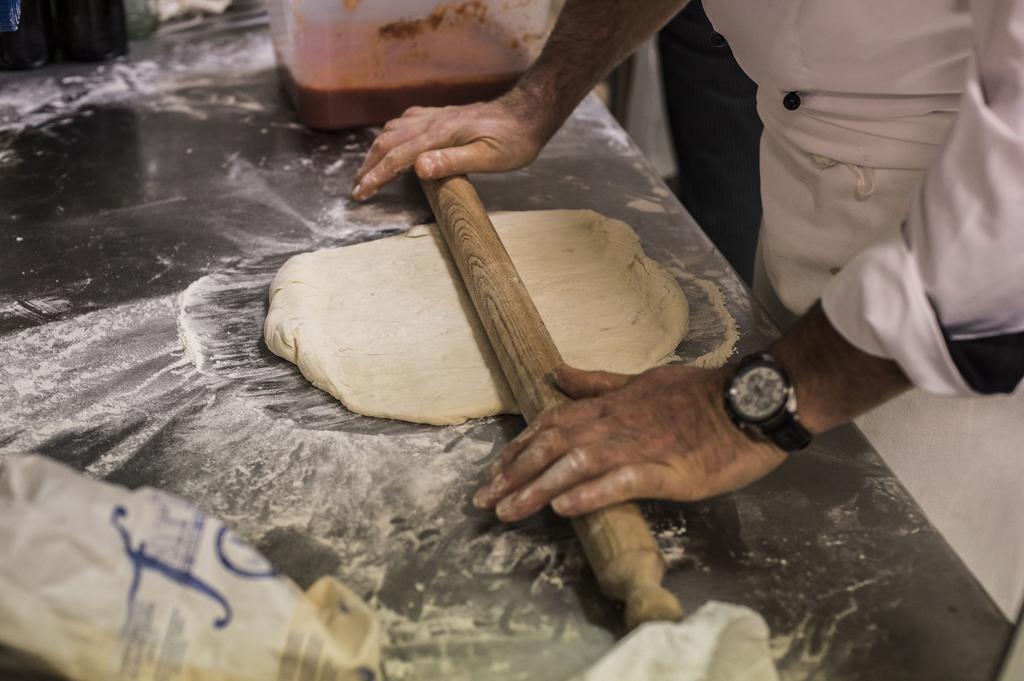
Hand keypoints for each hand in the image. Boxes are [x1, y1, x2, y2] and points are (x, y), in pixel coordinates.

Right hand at [351, 87, 550, 200]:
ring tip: (368, 169)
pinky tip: (394, 141)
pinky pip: (407, 122)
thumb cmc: (513, 140)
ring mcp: (436, 116)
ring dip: (376, 150)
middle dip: (368, 165)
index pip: (397, 157)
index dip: (375, 176)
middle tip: (356, 187)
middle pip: (387, 142)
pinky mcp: (443, 115)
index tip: (360, 194)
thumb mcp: (489, 157)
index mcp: (439, 135)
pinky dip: (391, 135)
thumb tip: (418, 168)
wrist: (527, 113)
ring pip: (393, 130)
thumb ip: (453, 162)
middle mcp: (432, 122)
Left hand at [473, 364, 787, 521]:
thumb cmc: (699, 395)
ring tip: (509, 511)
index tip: (494, 470)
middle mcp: (615, 424)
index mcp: (609, 406)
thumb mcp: (643, 380)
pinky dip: (591, 493)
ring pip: (577, 464)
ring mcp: (640, 446)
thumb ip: (599, 383)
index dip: (519, 448)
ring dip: (538, 487)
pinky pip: (623, 481)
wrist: (749, 402)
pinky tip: (565, 508)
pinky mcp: (667, 470)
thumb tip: (557, 373)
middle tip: (483, 500)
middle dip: (514, 473)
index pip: (552, 424)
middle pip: (553, 446)